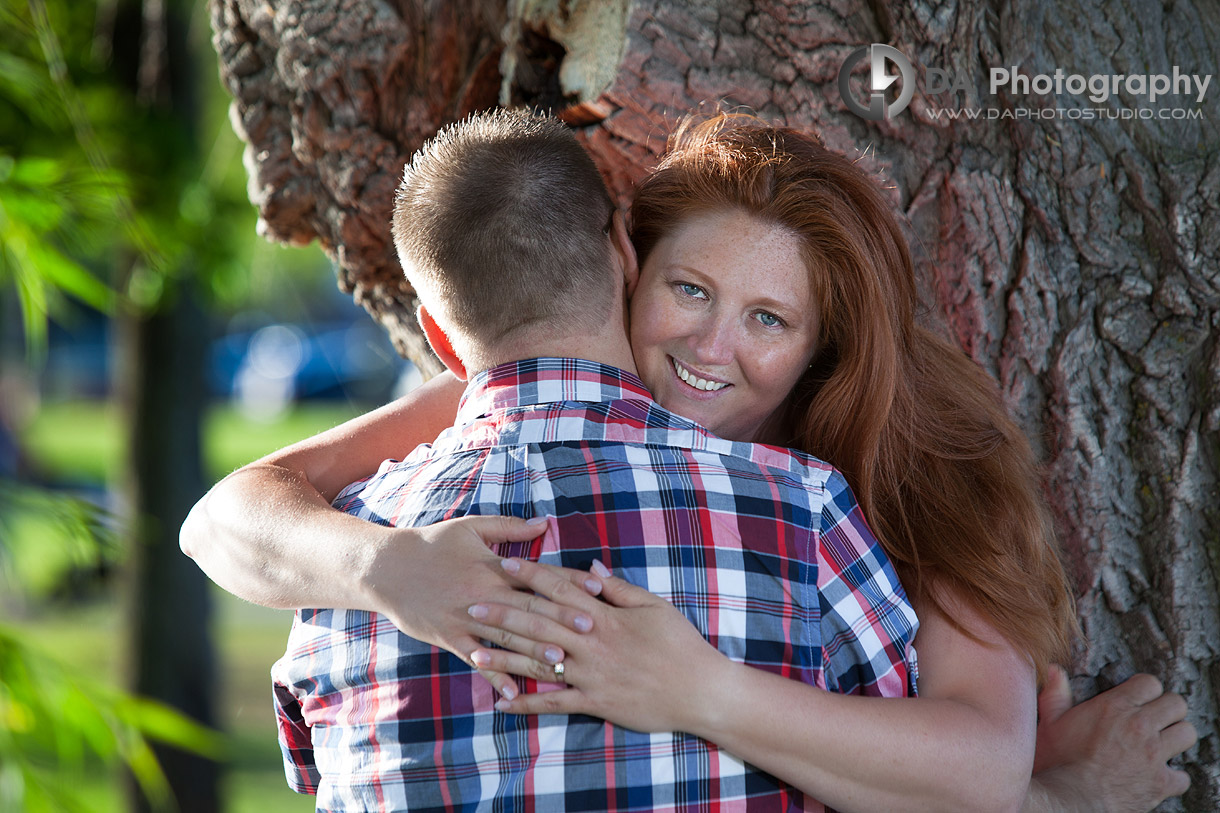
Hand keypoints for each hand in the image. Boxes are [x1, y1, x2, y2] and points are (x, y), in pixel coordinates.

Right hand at [361, 515, 602, 700]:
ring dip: (534, 651)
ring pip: (506, 638)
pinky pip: (476, 660)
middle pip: (529, 609)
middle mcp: (483, 594)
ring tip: (562, 663)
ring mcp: (466, 619)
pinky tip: (514, 691)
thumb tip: (545, 523)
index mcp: (493, 567)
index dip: (568, 582)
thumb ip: (510, 527)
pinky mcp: (449, 638)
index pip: (538, 575)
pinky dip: (495, 675)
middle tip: (592, 631)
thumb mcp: (471, 527)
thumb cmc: (432, 543)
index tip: (597, 588)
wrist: (387, 568)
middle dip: (561, 620)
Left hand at [469, 558, 730, 732]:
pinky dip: (528, 704)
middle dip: (503, 614)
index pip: (560, 589)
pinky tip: (503, 703)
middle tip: (471, 605)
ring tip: (474, 653)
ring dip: (505, 659)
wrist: (700, 690)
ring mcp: (591, 675)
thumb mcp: (653, 606)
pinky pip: (555, 703)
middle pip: (539, 624)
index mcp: (605, 616)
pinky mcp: (595, 702)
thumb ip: (618, 587)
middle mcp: (592, 643)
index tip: (503, 565)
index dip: (530, 576)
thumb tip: (590, 566)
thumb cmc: (680, 644)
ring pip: (540, 663)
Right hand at [1028, 666, 1195, 811]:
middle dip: (1167, 710)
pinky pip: (1183, 776)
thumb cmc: (1058, 761)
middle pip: (1176, 704)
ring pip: (1186, 733)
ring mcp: (1153, 754)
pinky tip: (1158, 777)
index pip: (1150, 683)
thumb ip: (1055, 694)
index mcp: (1114, 707)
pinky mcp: (1161, 782)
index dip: (1145, 689)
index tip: (1139, 698)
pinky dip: (1173, 777)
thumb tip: (1055, 670)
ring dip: (1176, 738)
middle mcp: (1139, 726)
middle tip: (1155, 719)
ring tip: (1162, 744)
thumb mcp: (1051, 722)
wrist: (1071, 799)